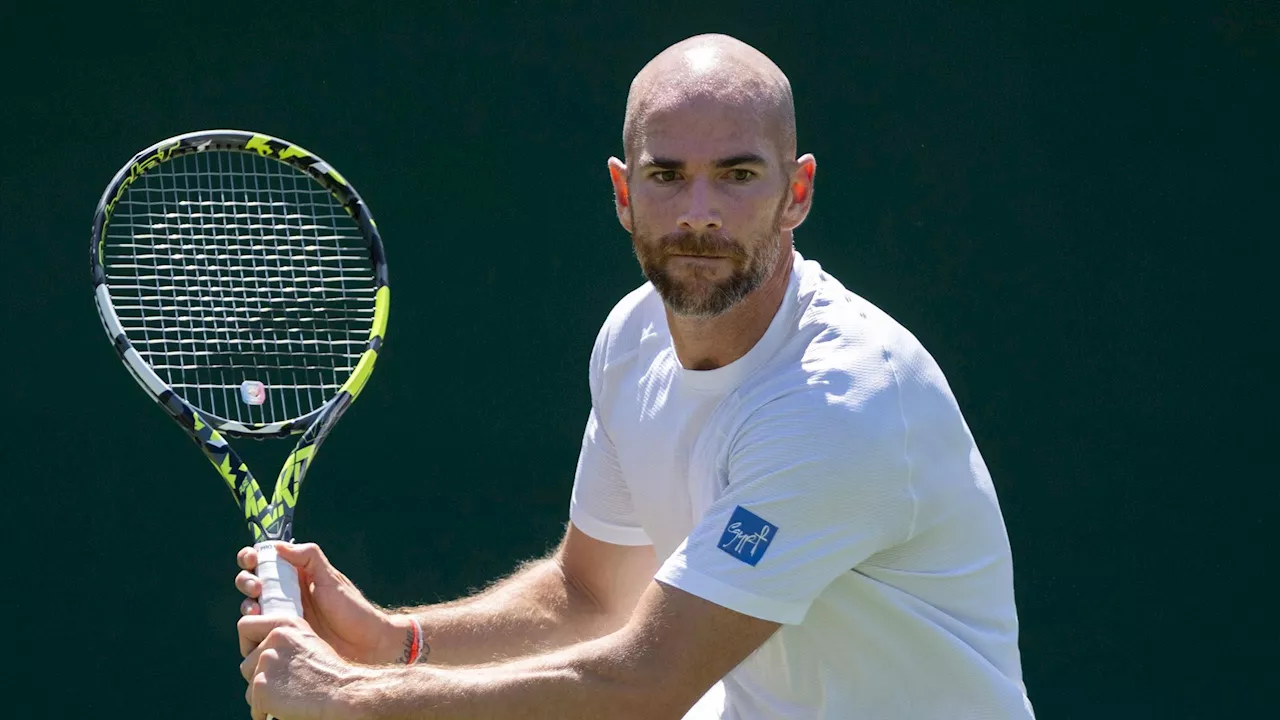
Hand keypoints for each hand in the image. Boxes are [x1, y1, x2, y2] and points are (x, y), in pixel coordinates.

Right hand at [237, 543, 406, 664]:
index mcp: (296, 576)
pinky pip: (258, 633)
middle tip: (257, 587)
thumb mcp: (331, 579)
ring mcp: (281, 617)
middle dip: (246, 580)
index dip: (252, 557)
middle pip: (251, 583)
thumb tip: (278, 546)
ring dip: (246, 604)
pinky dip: (252, 629)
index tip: (253, 560)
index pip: (265, 561)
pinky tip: (259, 627)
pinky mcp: (281, 638)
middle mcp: (285, 595)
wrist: (366, 644)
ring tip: (256, 608)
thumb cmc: (352, 609)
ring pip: (251, 608)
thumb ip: (309, 557)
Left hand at [239, 614, 366, 719]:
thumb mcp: (308, 642)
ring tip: (287, 698)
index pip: (245, 626)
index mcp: (285, 624)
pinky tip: (284, 710)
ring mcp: (266, 662)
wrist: (343, 693)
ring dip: (262, 695)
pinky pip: (253, 704)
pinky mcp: (261, 686)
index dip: (249, 645)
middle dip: (259, 677)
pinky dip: (265, 712)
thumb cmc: (330, 674)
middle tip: (284, 685)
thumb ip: (285, 641)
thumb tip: (261, 654)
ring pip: (249, 685)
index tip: (260, 657)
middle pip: (246, 663)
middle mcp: (273, 639)